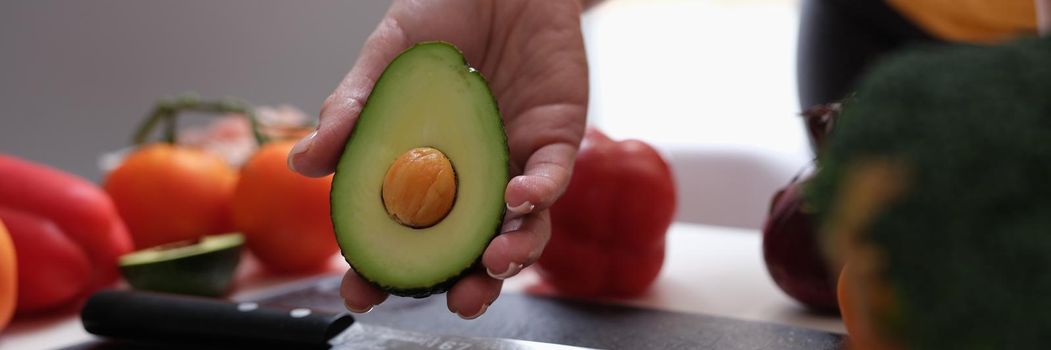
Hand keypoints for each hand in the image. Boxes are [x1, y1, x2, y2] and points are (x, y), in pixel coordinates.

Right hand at [287, 0, 587, 318]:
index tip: (361, 294)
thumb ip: (352, 109)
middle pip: (473, 247)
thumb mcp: (385, 58)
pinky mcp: (558, 136)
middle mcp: (476, 176)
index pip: (407, 233)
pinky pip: (555, 176)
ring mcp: (517, 160)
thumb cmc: (442, 14)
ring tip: (491, 263)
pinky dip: (539, 193)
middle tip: (451, 300)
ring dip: (511, 254)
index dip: (385, 268)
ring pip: (525, 227)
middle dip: (465, 284)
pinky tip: (517, 198)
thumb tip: (304, 164)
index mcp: (430, 167)